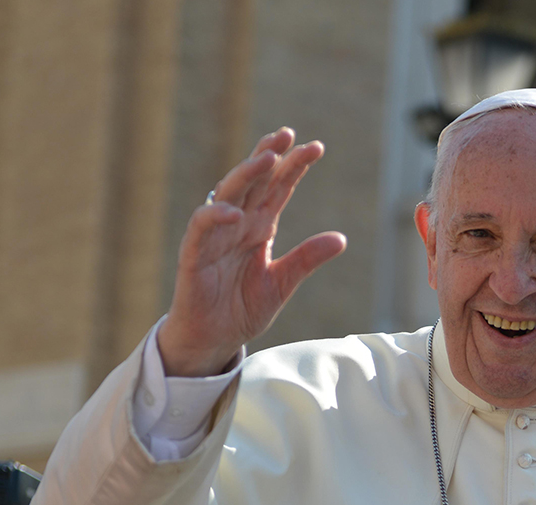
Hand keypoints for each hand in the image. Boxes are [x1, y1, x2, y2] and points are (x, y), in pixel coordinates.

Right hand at [157, 128, 347, 376]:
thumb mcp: (282, 283)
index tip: (316, 147)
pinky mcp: (193, 254)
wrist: (213, 339)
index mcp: (259, 227)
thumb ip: (306, 259)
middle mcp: (237, 224)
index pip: (279, 188)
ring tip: (267, 158)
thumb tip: (342, 239)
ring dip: (246, 174)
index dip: (294, 167)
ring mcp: (215, 236)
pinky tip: (234, 212)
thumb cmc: (242, 308)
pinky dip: (215, 216)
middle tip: (289, 134)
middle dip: (270, 155)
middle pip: (254, 181)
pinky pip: (201, 228)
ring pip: (227, 194)